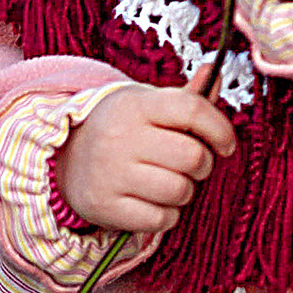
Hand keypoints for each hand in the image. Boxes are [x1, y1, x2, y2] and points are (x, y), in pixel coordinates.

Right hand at [57, 66, 234, 235]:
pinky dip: (167, 215)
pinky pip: (160, 219)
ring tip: (170, 182)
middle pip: (192, 156)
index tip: (227, 144)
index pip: (192, 110)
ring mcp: (110, 174)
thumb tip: (213, 73)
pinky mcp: (105, 206)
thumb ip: (187, 97)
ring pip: (179, 190)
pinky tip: (154, 201)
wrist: (65, 157)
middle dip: (203, 165)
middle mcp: (120, 138)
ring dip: (185, 191)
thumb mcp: (149, 105)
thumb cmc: (122, 129)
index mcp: (136, 105)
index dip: (220, 129)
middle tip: (193, 165)